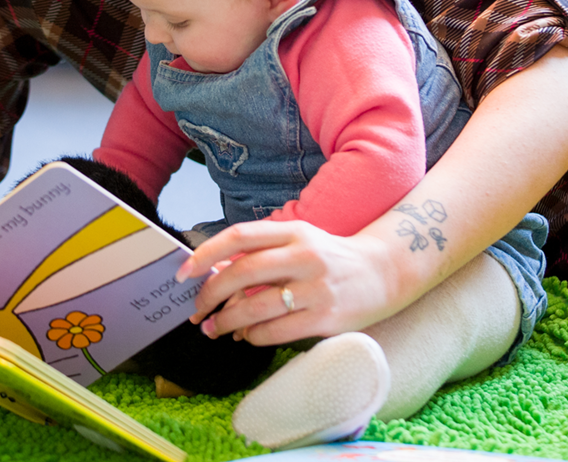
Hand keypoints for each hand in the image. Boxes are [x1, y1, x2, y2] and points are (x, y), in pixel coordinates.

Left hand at [175, 219, 391, 345]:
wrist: (384, 272)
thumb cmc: (328, 257)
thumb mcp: (297, 240)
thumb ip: (260, 252)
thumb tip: (214, 271)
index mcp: (293, 230)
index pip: (239, 236)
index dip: (206, 253)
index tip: (183, 272)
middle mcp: (303, 255)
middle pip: (242, 273)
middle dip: (210, 295)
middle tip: (196, 310)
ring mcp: (315, 288)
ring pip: (255, 307)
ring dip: (226, 322)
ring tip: (213, 328)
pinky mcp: (325, 318)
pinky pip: (275, 332)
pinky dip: (252, 336)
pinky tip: (245, 336)